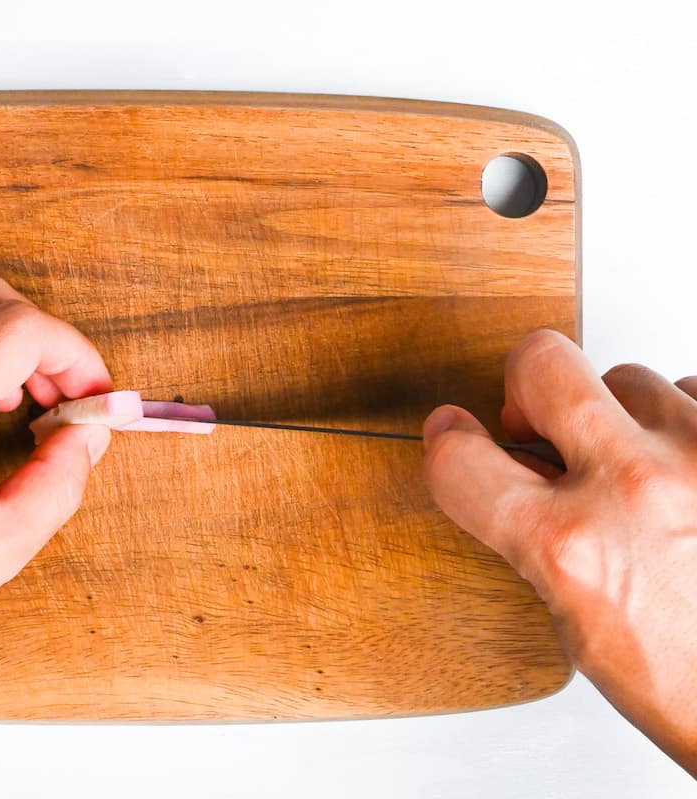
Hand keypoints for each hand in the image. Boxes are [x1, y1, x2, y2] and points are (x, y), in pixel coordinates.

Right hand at [422, 330, 696, 773]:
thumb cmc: (693, 685)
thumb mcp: (576, 626)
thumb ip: (533, 536)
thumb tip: (515, 465)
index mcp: (571, 546)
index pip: (458, 458)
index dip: (449, 446)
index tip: (459, 438)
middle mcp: (637, 486)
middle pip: (543, 361)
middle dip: (530, 389)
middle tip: (547, 427)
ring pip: (632, 377)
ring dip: (624, 419)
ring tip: (647, 475)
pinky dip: (688, 426)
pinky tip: (691, 474)